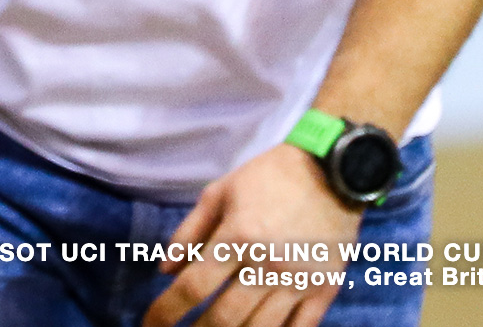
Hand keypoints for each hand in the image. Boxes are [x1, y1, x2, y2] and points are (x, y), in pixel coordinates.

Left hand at [143, 144, 363, 326]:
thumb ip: (189, 233)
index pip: (193, 287)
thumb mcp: (219, 193)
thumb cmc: (268, 178)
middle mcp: (267, 266)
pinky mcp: (326, 288)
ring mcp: (299, 281)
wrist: (332, 170)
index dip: (166, 311)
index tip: (149, 324)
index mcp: (237, 238)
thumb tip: (165, 270)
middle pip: (225, 317)